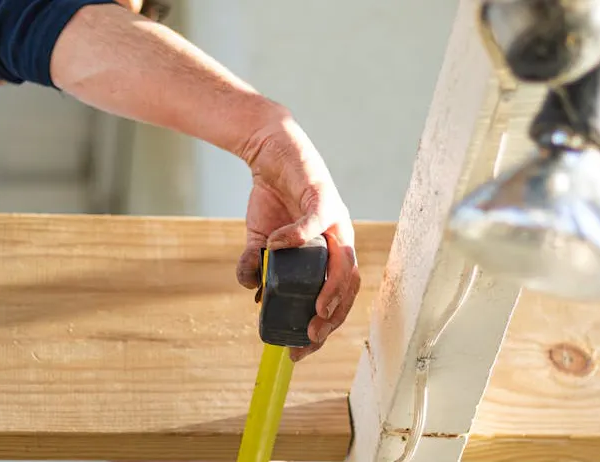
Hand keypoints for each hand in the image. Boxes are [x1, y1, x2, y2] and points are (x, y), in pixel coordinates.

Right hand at [236, 117, 360, 361]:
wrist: (268, 153)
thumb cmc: (273, 198)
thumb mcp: (260, 239)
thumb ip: (257, 264)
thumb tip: (250, 290)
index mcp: (328, 254)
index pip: (336, 297)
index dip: (324, 327)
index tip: (302, 350)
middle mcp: (338, 239)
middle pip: (349, 286)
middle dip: (333, 316)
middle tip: (312, 335)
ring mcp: (333, 218)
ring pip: (345, 260)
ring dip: (333, 287)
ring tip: (314, 308)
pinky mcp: (321, 194)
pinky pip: (316, 219)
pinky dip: (298, 236)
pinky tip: (277, 247)